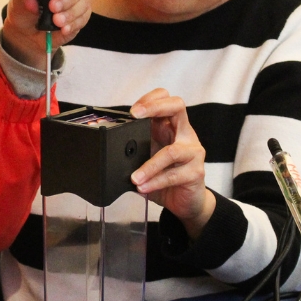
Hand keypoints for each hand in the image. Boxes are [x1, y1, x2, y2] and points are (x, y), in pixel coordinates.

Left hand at [0, 0, 90, 69]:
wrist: (26, 32)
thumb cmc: (24, 9)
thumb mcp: (20, 3)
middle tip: (54, 7)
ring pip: (84, 2)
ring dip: (70, 13)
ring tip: (57, 21)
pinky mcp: (82, 15)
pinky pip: (84, 18)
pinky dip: (73, 24)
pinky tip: (64, 29)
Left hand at [129, 89, 214, 238]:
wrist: (185, 201)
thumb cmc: (166, 177)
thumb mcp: (146, 159)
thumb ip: (132, 152)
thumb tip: (105, 151)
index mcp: (171, 127)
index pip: (166, 99)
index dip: (150, 99)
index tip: (132, 111)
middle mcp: (184, 135)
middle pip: (177, 106)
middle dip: (155, 107)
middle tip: (135, 116)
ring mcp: (193, 152)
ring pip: (172, 151)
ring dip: (149, 166)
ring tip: (134, 178)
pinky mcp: (196, 172)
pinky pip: (173, 175)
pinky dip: (155, 182)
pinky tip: (143, 187)